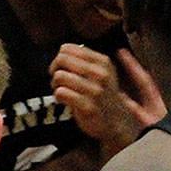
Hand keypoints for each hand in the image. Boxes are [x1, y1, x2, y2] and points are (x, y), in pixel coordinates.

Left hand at [50, 44, 160, 159]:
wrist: (116, 121)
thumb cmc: (103, 95)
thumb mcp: (102, 72)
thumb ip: (85, 60)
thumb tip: (62, 52)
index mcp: (103, 62)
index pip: (68, 49)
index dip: (59, 57)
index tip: (61, 67)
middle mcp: (100, 74)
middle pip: (62, 59)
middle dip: (55, 69)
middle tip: (58, 79)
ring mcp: (95, 90)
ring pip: (60, 76)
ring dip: (55, 84)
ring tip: (61, 90)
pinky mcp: (88, 106)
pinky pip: (61, 93)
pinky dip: (58, 96)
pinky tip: (64, 100)